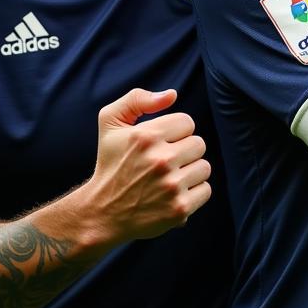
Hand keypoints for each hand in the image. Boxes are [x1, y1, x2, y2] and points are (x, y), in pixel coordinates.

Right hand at [85, 88, 211, 245]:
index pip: (187, 122)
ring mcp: (171, 186)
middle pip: (199, 144)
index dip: (175, 132)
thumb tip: (172, 95)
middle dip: (184, 151)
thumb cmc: (110, 164)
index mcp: (146, 136)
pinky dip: (193, 193)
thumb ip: (137, 99)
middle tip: (165, 162)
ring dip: (190, 172)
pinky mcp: (179, 209)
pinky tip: (173, 194)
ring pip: (204, 167)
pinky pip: (205, 190)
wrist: (102, 213)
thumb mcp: (110, 123)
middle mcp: (160, 160)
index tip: (161, 143)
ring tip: (169, 178)